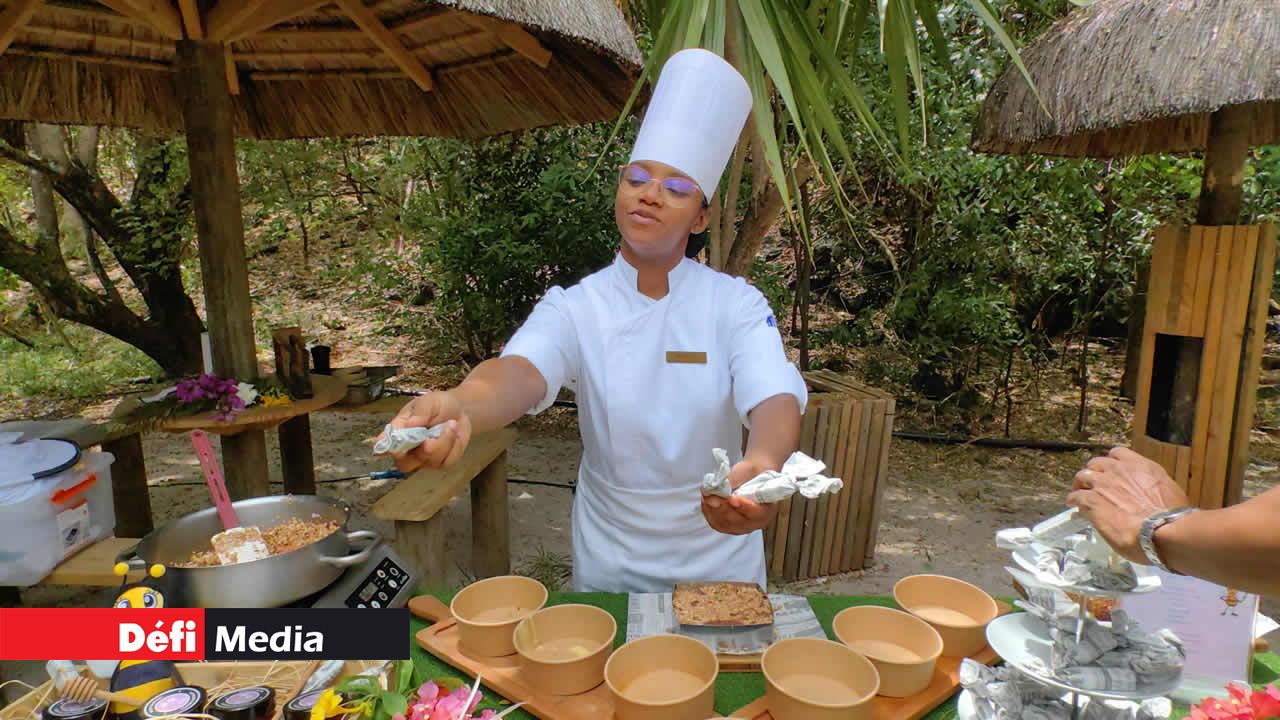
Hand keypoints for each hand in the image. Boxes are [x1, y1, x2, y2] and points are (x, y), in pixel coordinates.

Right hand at [384, 391, 472, 472]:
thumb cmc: (438, 405)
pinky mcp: (441, 463)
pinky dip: (453, 447)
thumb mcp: (428, 402)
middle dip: (420, 453)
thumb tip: (410, 424)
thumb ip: (420, 412)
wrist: (460, 410)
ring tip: (451, 424)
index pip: (383, 445)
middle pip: (404, 464)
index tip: (395, 448)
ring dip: (443, 442)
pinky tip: (454, 434)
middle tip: (430, 440)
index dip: (386, 449)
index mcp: (398, 432)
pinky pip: (446, 462)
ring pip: (429, 462)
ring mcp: (424, 459)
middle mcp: (407, 450)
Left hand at [702, 456, 778, 534]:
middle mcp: (756, 522)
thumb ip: (736, 478)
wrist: (750, 476)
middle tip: (711, 497)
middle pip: (738, 522)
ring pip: (725, 524)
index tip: (732, 499)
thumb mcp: (747, 469)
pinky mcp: (729, 526)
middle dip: (723, 509)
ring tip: (706, 497)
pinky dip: (709, 513)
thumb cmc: (752, 473)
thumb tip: (720, 486)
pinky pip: (717, 524)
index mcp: (768, 509)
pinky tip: (705, 502)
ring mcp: (742, 526)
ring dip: (713, 511)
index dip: (744, 507)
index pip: (757, 513)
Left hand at [1066, 446, 1189, 562]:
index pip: (1118, 453)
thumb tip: (1148, 495)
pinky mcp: (1091, 501)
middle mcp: (1119, 470)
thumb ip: (1152, 487)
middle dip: (1094, 472)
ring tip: (1080, 493)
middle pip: (1096, 463)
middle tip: (1094, 485)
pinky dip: (1074, 500)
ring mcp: (1102, 484)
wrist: (1162, 529)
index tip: (1111, 472)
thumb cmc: (1172, 516)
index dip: (1111, 463)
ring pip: (1083, 476)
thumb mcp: (1168, 492)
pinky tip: (1074, 506)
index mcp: (1140, 466)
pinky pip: (1076, 497)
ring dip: (1081, 484)